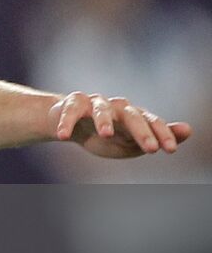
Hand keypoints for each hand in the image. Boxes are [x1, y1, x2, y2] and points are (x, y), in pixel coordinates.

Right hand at [50, 92, 192, 158]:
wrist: (70, 125)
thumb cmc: (107, 134)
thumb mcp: (132, 141)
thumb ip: (157, 136)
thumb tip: (188, 130)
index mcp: (134, 116)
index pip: (152, 122)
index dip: (162, 134)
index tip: (170, 150)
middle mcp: (117, 106)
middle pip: (131, 114)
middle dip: (141, 131)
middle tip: (150, 149)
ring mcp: (94, 103)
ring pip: (101, 108)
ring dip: (103, 121)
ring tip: (106, 135)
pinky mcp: (72, 103)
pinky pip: (71, 111)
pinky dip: (66, 122)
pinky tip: (63, 136)